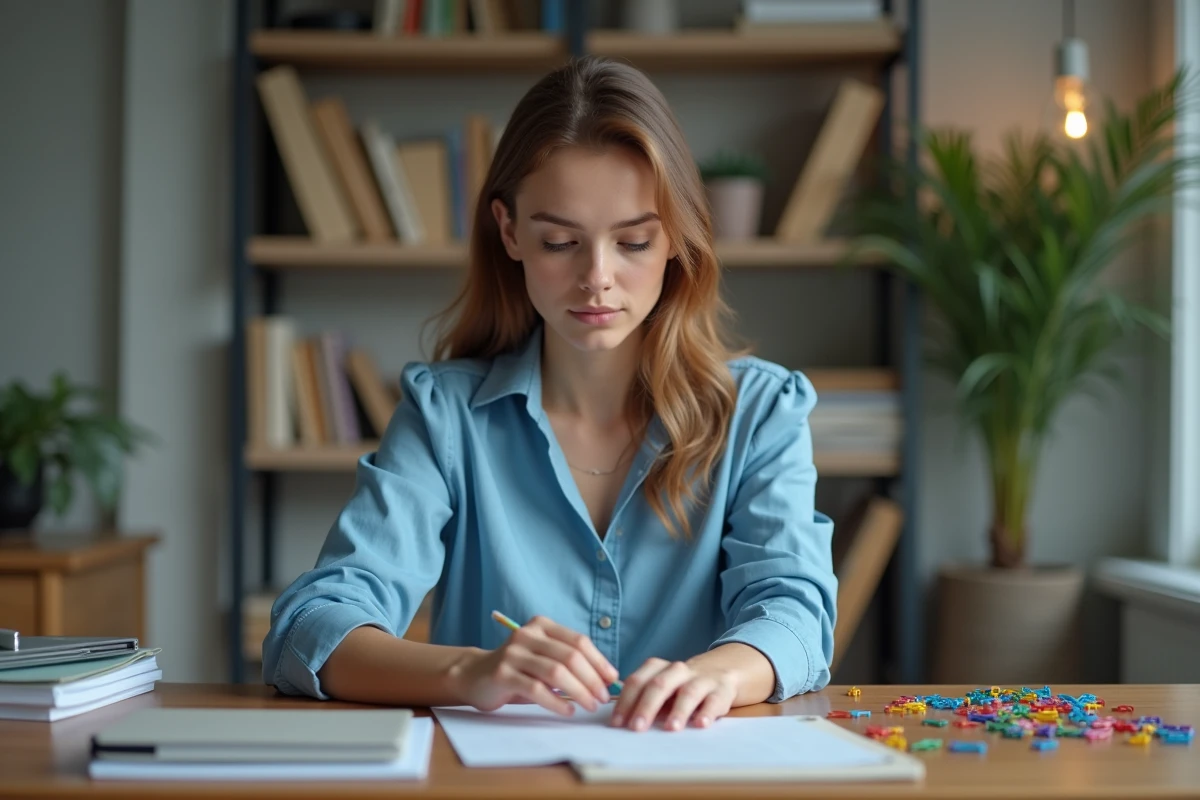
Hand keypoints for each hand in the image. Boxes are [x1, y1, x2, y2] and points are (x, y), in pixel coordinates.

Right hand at [448, 615, 619, 715]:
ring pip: (556, 672)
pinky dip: (556, 702)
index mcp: (541, 625)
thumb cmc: (517, 669)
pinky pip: (537, 689)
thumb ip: (568, 661)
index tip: (612, 680)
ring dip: (579, 691)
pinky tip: (568, 711)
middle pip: (570, 656)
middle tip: (603, 698)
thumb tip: (606, 678)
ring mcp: (513, 653)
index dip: (599, 661)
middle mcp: (527, 634)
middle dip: (592, 679)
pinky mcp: (503, 673)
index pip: (578, 641)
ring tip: (590, 705)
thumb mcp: (543, 657)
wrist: (475, 676)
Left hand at [610, 657, 738, 731]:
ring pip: (688, 692)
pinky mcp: (721, 690)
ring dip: (679, 711)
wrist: (720, 671)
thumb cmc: (680, 686)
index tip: (617, 723)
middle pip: (660, 685)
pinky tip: (701, 724)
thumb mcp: (660, 688)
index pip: (638, 681)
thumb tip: (621, 722)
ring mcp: (701, 679)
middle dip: (646, 707)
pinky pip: (714, 701)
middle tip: (637, 728)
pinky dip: (708, 712)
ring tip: (671, 728)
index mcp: (658, 668)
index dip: (625, 702)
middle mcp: (678, 670)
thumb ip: (642, 701)